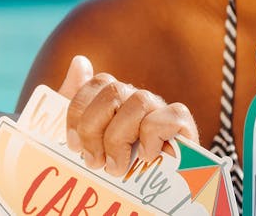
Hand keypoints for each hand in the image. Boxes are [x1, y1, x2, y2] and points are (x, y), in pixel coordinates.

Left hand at [58, 55, 197, 175]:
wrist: (156, 192)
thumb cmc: (120, 167)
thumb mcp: (91, 141)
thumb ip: (79, 104)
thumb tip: (79, 61)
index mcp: (116, 99)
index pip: (96, 83)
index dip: (79, 111)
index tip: (73, 144)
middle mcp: (138, 99)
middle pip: (113, 91)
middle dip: (94, 128)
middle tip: (93, 161)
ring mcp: (161, 109)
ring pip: (139, 101)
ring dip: (119, 138)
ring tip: (116, 167)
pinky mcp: (182, 125)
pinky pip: (167, 117)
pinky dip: (151, 138)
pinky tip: (146, 157)